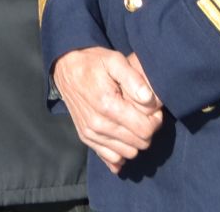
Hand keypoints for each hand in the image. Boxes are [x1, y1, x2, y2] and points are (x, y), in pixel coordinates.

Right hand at [52, 47, 164, 172]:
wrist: (65, 68)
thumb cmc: (93, 63)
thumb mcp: (114, 60)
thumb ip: (134, 79)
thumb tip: (149, 100)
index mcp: (107, 105)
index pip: (145, 129)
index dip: (155, 119)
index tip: (151, 107)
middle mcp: (98, 124)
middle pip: (140, 143)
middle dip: (147, 130)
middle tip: (142, 113)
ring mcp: (90, 133)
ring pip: (129, 153)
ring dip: (135, 141)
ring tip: (131, 121)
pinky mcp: (86, 137)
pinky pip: (112, 158)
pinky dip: (121, 151)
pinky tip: (122, 137)